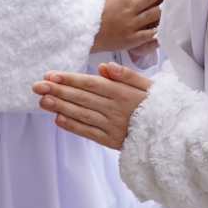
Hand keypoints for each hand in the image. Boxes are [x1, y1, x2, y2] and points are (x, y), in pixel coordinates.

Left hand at [32, 62, 150, 148]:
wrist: (170, 133)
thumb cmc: (157, 105)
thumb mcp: (149, 85)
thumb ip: (127, 75)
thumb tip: (105, 66)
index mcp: (124, 93)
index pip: (91, 84)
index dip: (70, 79)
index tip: (51, 75)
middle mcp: (116, 110)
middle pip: (82, 98)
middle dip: (58, 91)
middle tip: (37, 86)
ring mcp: (113, 127)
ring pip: (82, 114)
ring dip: (60, 107)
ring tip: (42, 101)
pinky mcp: (111, 141)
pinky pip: (89, 133)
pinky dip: (73, 126)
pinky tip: (58, 119)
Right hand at [91, 0, 162, 52]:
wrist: (91, 33)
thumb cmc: (104, 11)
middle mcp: (129, 9)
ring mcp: (130, 24)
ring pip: (151, 15)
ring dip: (164, 11)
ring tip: (178, 6)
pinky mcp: (131, 38)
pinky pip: (147, 35)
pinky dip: (157, 33)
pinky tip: (168, 30)